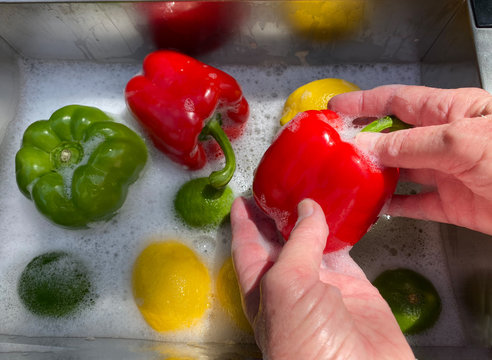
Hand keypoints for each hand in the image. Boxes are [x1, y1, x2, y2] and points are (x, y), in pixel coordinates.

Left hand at [230, 197, 413, 359]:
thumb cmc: (305, 342)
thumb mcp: (286, 286)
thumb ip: (296, 245)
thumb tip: (307, 209)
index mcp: (262, 290)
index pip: (247, 249)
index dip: (243, 224)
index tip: (241, 200)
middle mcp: (290, 287)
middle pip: (278, 243)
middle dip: (275, 216)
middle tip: (277, 187)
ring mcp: (323, 288)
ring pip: (313, 243)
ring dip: (310, 218)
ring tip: (308, 189)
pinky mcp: (355, 288)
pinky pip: (345, 252)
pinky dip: (343, 232)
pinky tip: (341, 212)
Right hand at [328, 85, 491, 234]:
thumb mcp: (462, 142)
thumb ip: (411, 144)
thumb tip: (366, 145)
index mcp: (450, 111)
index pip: (397, 101)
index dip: (364, 102)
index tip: (335, 109)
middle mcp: (444, 140)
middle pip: (394, 137)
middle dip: (363, 140)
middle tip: (332, 149)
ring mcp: (447, 173)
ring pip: (400, 172)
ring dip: (373, 175)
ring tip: (344, 178)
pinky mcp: (452, 205)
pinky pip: (414, 204)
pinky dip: (393, 207)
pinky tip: (373, 208)